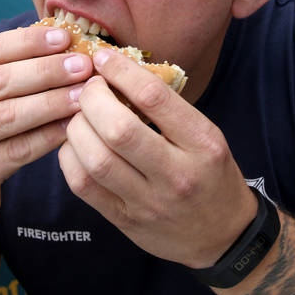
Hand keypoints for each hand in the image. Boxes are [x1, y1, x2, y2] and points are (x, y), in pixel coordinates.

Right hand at [0, 24, 94, 243]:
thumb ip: (15, 74)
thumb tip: (67, 44)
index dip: (30, 41)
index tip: (66, 37)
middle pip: (1, 81)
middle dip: (47, 70)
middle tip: (83, 65)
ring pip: (8, 115)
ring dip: (51, 102)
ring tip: (84, 95)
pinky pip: (16, 151)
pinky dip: (47, 137)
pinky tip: (72, 128)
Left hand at [58, 48, 257, 268]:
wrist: (223, 236)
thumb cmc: (212, 175)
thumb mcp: (207, 137)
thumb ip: (168, 110)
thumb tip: (119, 73)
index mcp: (203, 144)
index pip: (155, 98)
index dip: (121, 71)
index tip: (104, 59)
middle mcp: (177, 175)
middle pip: (118, 130)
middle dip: (92, 100)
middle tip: (89, 88)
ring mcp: (149, 202)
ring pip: (96, 160)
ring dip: (76, 128)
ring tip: (79, 115)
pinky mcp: (125, 221)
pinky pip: (83, 186)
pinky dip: (70, 157)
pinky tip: (75, 144)